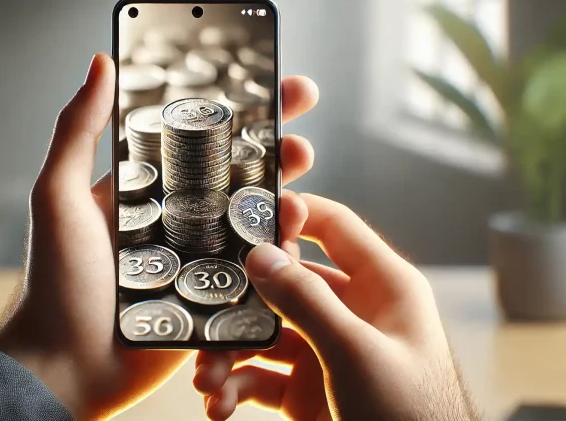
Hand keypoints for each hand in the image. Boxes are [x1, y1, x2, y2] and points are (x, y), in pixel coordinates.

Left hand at [0, 52, 320, 419]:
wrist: (65, 366)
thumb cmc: (56, 282)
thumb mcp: (58, 196)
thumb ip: (79, 130)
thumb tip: (101, 63)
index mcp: (147, 190)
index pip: (199, 141)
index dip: (238, 115)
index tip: (275, 89)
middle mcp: (177, 221)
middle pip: (239, 180)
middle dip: (276, 157)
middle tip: (300, 144)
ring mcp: (199, 262)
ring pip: (255, 226)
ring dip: (285, 207)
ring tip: (300, 200)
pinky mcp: (214, 301)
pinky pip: (257, 277)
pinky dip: (279, 261)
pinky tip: (291, 248)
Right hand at [194, 195, 479, 419]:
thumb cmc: (409, 415)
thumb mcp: (356, 354)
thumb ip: (307, 302)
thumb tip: (260, 255)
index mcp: (381, 287)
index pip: (333, 227)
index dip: (291, 214)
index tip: (242, 215)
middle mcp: (351, 312)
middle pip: (283, 284)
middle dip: (240, 303)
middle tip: (206, 316)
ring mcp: (327, 351)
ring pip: (264, 334)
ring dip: (228, 354)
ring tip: (205, 380)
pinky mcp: (308, 389)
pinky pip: (261, 377)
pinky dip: (235, 387)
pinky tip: (219, 405)